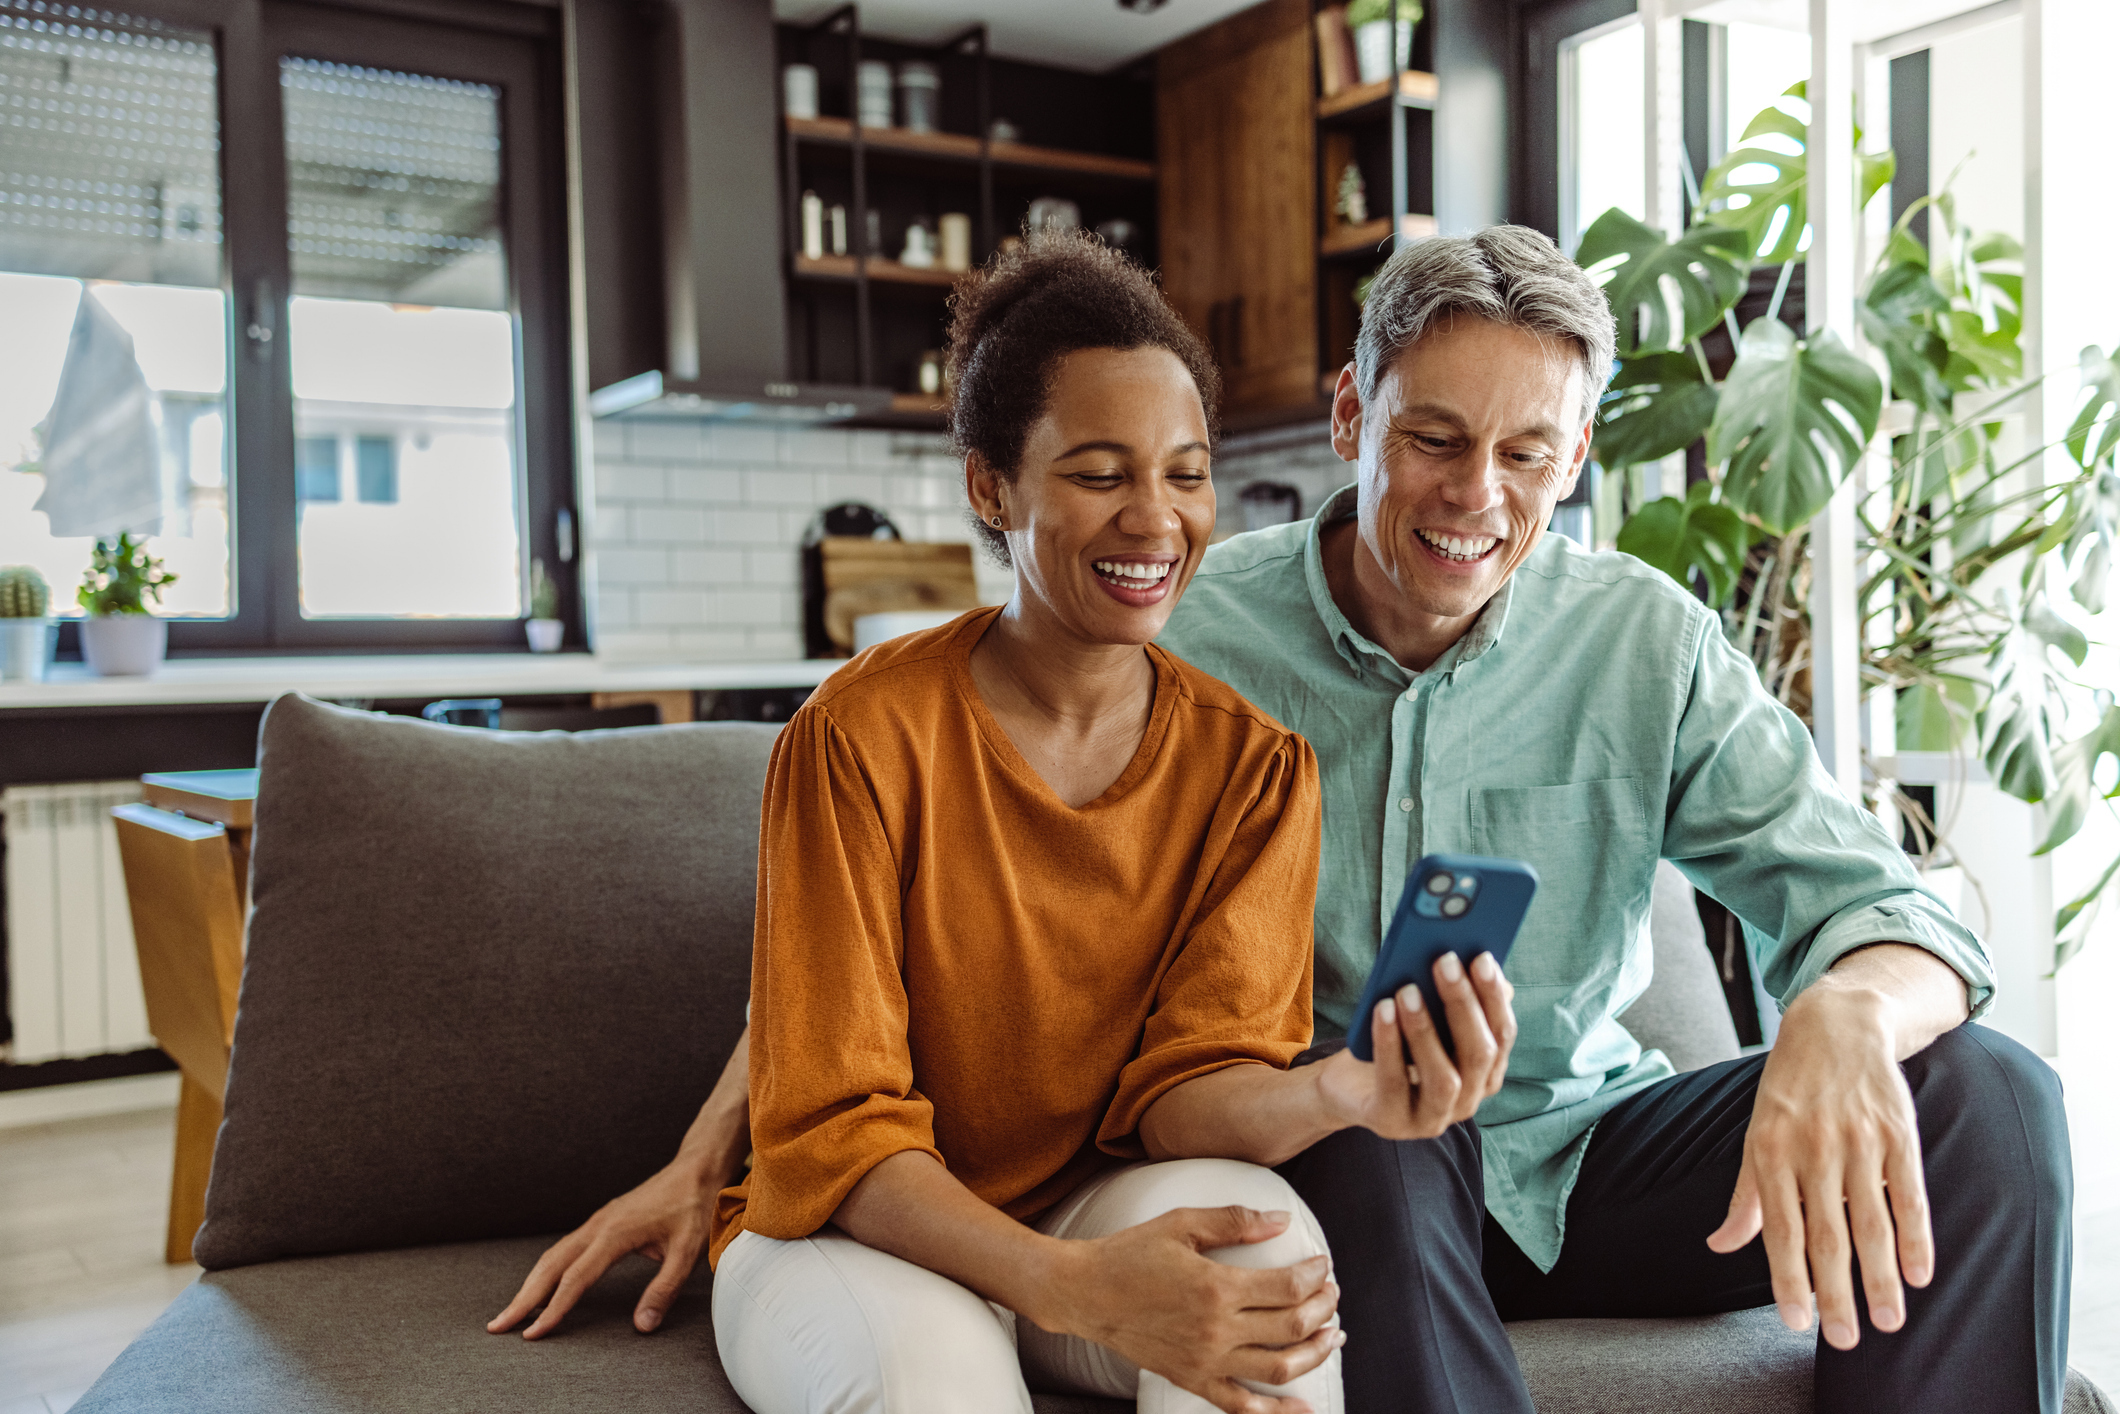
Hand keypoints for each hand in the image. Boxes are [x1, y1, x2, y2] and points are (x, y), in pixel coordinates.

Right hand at [486, 1145, 734, 1338]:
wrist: (696, 1170)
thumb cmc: (693, 1208)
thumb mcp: (687, 1252)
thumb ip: (664, 1289)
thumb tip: (642, 1326)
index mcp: (615, 1233)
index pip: (575, 1278)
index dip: (553, 1309)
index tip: (533, 1334)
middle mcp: (598, 1226)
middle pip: (551, 1265)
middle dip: (524, 1298)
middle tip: (498, 1326)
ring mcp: (597, 1222)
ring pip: (553, 1255)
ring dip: (531, 1284)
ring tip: (512, 1312)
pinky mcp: (602, 1222)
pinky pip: (565, 1248)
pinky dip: (547, 1270)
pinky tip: (543, 1286)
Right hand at [1041, 1205, 1342, 1413]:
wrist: (1085, 1293)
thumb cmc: (1131, 1253)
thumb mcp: (1182, 1223)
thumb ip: (1234, 1221)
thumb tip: (1282, 1220)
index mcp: (1217, 1287)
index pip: (1288, 1286)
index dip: (1315, 1276)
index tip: (1323, 1265)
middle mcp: (1217, 1329)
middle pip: (1292, 1326)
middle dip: (1323, 1309)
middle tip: (1332, 1295)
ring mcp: (1206, 1360)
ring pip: (1279, 1368)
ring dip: (1314, 1353)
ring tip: (1332, 1337)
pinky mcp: (1192, 1379)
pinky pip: (1241, 1405)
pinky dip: (1276, 1411)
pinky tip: (1303, 1406)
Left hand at [1313, 951, 1516, 1139]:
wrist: (1346, 1086)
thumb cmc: (1395, 1045)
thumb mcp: (1425, 1019)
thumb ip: (1452, 998)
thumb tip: (1476, 961)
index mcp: (1484, 1073)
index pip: (1502, 1036)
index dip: (1494, 997)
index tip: (1482, 957)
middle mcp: (1467, 1101)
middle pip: (1478, 1055)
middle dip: (1463, 1005)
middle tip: (1444, 961)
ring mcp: (1431, 1119)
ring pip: (1443, 1078)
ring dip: (1426, 1030)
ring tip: (1407, 990)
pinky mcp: (1392, 1123)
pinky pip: (1394, 1084)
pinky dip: (1389, 1044)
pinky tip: (1382, 1010)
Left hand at [1706, 984, 1929, 1349]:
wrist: (1837, 1024)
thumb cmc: (1790, 1091)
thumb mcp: (1756, 1135)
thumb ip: (1746, 1195)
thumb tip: (1719, 1245)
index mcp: (1770, 1152)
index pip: (1778, 1229)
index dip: (1788, 1279)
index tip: (1797, 1324)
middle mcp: (1813, 1149)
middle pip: (1827, 1235)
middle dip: (1836, 1292)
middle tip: (1845, 1340)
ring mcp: (1858, 1140)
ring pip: (1871, 1222)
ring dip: (1881, 1277)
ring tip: (1889, 1320)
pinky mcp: (1899, 1132)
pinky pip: (1909, 1193)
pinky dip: (1917, 1236)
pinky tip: (1920, 1274)